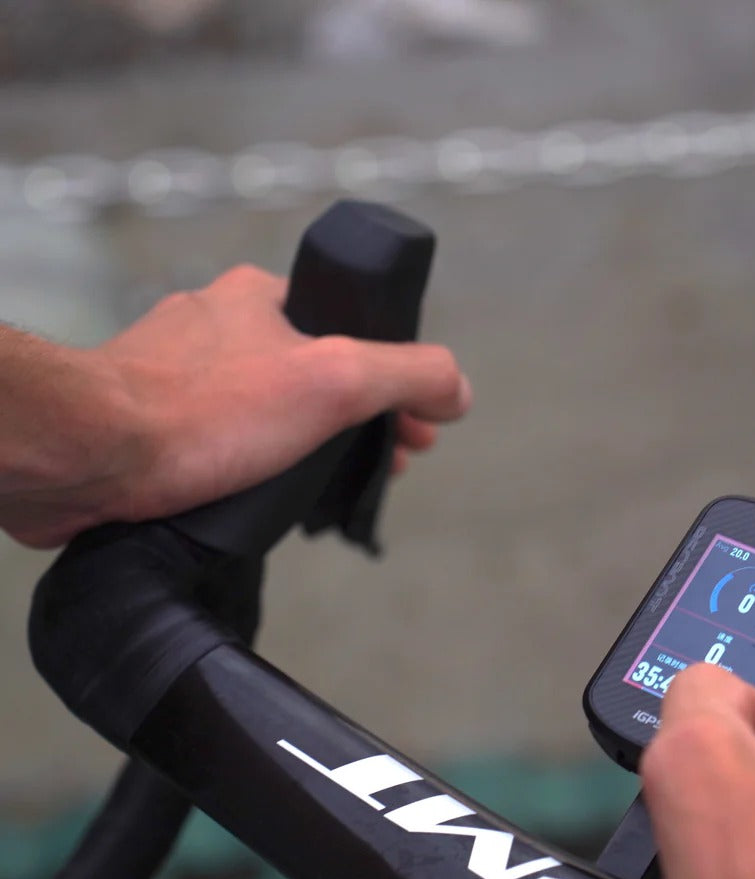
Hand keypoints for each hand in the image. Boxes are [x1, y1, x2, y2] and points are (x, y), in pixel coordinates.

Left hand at [0, 265, 470, 546]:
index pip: (352, 332)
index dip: (396, 384)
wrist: (87, 457)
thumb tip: (457, 388)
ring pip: (268, 408)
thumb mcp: (334, 380)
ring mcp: (180, 372)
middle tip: (389, 465)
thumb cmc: (204, 412)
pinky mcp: (150, 420)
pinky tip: (266, 495)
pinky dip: (256, 463)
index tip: (416, 432)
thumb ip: (408, 375)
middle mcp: (219, 325)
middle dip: (359, 420)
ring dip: (309, 445)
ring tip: (333, 489)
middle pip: (315, 372)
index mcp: (262, 298)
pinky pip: (225, 439)